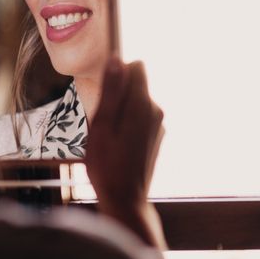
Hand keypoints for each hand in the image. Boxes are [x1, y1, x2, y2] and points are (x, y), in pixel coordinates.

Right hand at [85, 57, 165, 247]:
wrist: (125, 199)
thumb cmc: (107, 164)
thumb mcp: (101, 124)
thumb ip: (111, 90)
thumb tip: (117, 58)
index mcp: (142, 103)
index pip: (136, 66)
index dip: (118, 73)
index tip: (104, 92)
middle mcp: (156, 110)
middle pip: (136, 84)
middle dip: (117, 93)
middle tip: (102, 120)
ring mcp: (158, 124)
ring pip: (136, 101)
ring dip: (121, 110)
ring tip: (108, 135)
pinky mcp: (156, 136)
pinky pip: (140, 117)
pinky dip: (128, 123)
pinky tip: (118, 144)